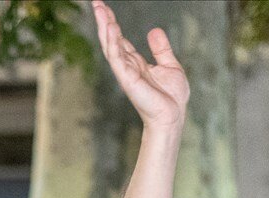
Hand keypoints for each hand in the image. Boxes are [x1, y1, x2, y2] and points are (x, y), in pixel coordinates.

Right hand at [91, 1, 188, 128]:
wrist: (172, 115)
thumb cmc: (171, 97)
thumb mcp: (170, 65)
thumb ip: (160, 49)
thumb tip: (153, 31)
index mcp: (136, 62)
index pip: (120, 39)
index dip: (113, 23)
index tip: (104, 8)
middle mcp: (127, 66)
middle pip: (111, 39)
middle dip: (104, 21)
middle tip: (96, 3)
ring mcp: (125, 72)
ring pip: (111, 45)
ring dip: (105, 27)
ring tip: (99, 10)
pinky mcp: (128, 78)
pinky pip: (117, 57)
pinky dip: (113, 42)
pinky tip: (111, 28)